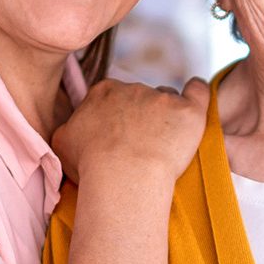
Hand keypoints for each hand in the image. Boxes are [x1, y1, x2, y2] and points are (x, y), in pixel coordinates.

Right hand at [53, 77, 207, 186]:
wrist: (122, 175)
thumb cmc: (92, 165)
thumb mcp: (64, 143)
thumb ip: (70, 128)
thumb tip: (73, 128)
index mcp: (103, 92)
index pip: (114, 97)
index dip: (118, 117)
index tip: (120, 137)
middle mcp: (132, 88)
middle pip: (141, 98)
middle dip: (142, 117)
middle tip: (141, 147)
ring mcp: (161, 97)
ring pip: (167, 100)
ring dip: (168, 116)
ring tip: (165, 145)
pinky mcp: (187, 110)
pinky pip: (199, 91)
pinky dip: (198, 93)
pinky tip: (197, 101)